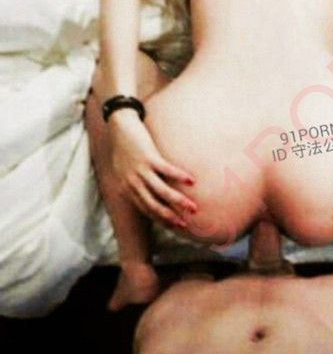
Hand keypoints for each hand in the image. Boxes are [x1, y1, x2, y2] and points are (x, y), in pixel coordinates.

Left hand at [109, 110, 196, 226]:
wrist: (118, 126)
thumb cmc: (123, 147)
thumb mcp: (123, 170)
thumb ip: (133, 183)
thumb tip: (146, 192)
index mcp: (127, 188)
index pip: (146, 209)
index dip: (161, 219)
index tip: (175, 226)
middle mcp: (133, 183)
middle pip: (154, 205)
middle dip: (171, 217)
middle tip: (185, 225)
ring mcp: (141, 171)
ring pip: (162, 192)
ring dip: (179, 201)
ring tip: (193, 207)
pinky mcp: (149, 157)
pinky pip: (167, 170)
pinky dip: (180, 176)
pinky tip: (192, 181)